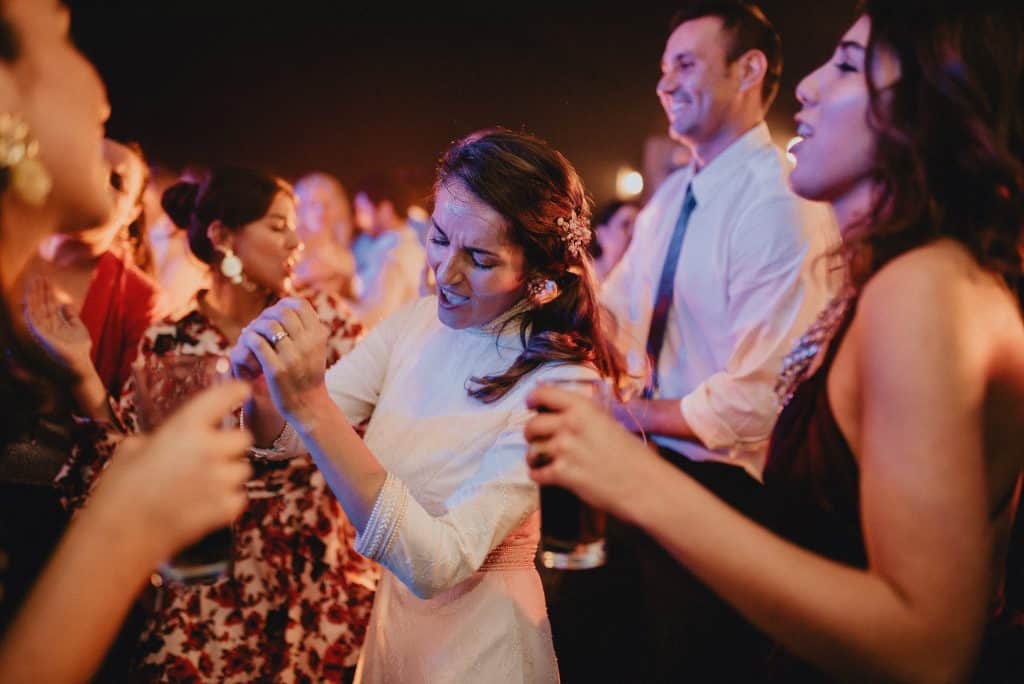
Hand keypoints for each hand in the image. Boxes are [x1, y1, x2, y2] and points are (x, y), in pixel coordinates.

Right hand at [22, 276, 92, 375]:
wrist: (79, 368)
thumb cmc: (79, 352)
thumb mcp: (77, 329)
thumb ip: (71, 317)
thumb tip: (66, 304)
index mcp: (53, 324)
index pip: (47, 305)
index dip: (46, 292)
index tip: (46, 279)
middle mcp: (44, 327)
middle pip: (40, 305)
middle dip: (38, 290)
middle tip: (37, 275)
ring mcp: (40, 332)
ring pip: (35, 310)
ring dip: (33, 295)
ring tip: (34, 281)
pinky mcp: (38, 338)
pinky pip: (30, 321)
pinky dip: (28, 310)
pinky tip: (26, 298)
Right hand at [87, 381, 253, 559]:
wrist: (121, 535)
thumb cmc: (119, 490)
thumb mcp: (130, 450)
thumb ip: (158, 439)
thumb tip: (164, 442)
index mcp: (185, 428)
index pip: (220, 398)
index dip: (234, 391)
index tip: (242, 389)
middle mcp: (210, 449)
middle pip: (243, 438)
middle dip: (229, 446)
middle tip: (209, 455)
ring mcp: (222, 479)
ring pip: (243, 469)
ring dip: (229, 474)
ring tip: (203, 485)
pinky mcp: (227, 507)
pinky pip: (239, 497)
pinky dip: (227, 500)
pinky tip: (205, 505)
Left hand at [231, 297, 328, 423]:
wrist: (307, 404)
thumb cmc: (307, 372)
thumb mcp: (315, 347)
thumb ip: (305, 326)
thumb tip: (286, 303)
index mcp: (319, 335)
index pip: (300, 305)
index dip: (283, 305)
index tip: (275, 314)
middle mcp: (308, 344)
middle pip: (283, 313)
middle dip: (267, 314)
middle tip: (259, 324)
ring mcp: (293, 357)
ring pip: (269, 326)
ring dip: (255, 326)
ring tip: (251, 332)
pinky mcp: (276, 370)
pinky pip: (257, 343)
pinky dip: (249, 338)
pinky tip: (248, 342)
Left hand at [524, 385, 660, 520]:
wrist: (644, 485)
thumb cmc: (632, 455)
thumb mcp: (607, 423)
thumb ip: (582, 417)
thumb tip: (559, 416)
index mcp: (582, 407)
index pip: (543, 394)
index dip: (533, 400)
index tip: (531, 405)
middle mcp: (570, 424)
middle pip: (532, 425)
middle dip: (531, 434)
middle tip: (537, 439)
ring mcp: (565, 449)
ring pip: (532, 450)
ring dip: (534, 457)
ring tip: (542, 460)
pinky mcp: (563, 474)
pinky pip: (536, 473)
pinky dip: (538, 475)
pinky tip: (545, 475)